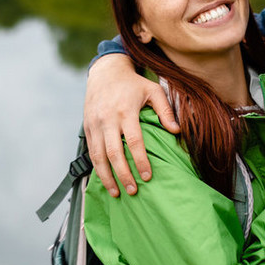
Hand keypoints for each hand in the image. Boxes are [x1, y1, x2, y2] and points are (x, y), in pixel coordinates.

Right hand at [84, 53, 178, 196]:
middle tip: (133, 191)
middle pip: (114, 153)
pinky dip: (97, 167)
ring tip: (117, 192)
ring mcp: (95, 123)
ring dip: (106, 176)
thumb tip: (177, 131)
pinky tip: (105, 179)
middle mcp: (108, 119)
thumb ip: (166, 110)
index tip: (148, 176)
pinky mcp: (87, 126)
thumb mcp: (153, 90)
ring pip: (98, 155)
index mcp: (125, 111)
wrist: (105, 71)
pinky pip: (91, 151)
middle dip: (123, 174)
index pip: (134, 141)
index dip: (140, 161)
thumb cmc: (133, 83)